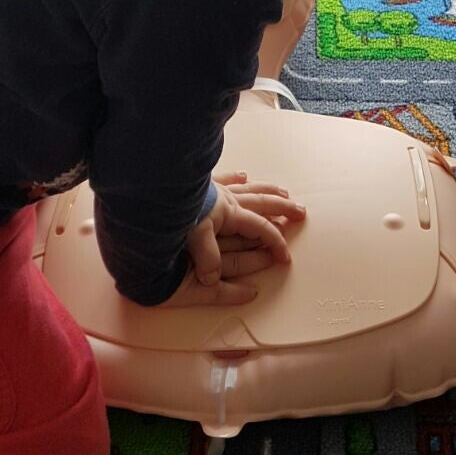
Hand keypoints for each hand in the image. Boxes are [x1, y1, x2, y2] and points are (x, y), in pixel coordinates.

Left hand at [161, 171, 305, 308]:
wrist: (155, 187)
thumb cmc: (172, 211)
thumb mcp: (193, 237)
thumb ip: (207, 258)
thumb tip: (211, 278)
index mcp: (229, 213)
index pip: (261, 229)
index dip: (276, 243)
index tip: (285, 257)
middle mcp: (227, 200)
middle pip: (263, 204)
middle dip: (283, 209)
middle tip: (300, 212)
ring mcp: (216, 189)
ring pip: (250, 189)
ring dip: (268, 192)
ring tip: (283, 193)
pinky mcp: (203, 183)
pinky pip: (225, 179)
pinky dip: (236, 179)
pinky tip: (243, 176)